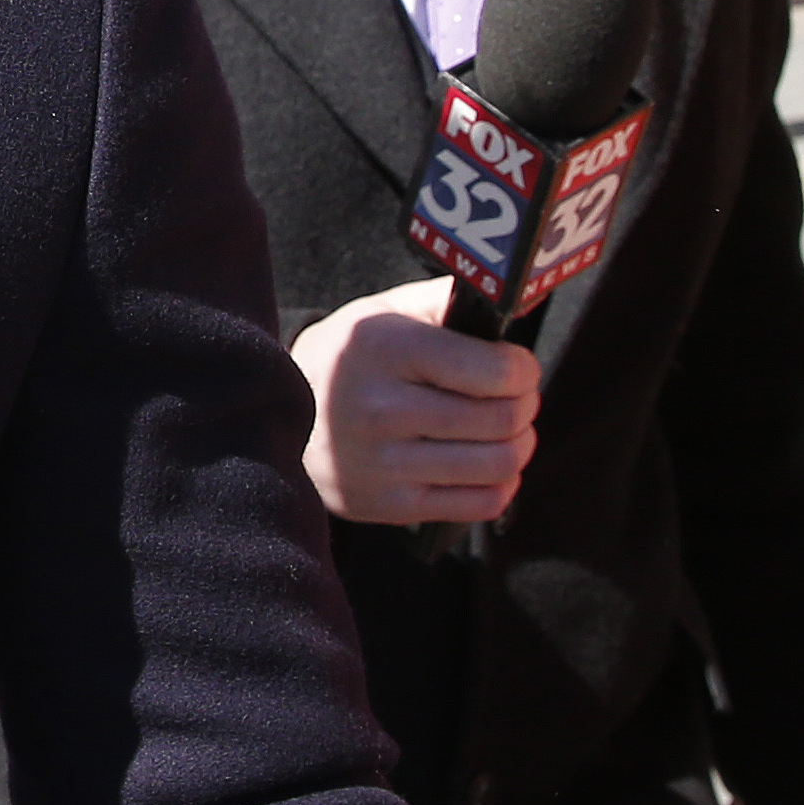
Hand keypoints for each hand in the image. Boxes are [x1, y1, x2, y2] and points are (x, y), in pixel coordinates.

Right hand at [289, 276, 540, 526]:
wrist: (278, 412)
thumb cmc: (350, 357)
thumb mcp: (384, 311)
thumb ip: (445, 300)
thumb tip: (506, 299)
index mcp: (386, 348)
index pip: (495, 371)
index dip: (524, 369)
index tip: (517, 366)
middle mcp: (382, 409)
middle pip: (503, 420)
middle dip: (525, 405)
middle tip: (517, 397)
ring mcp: (383, 463)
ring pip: (499, 466)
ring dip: (519, 446)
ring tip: (506, 431)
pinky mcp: (388, 505)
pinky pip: (480, 504)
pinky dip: (501, 484)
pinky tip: (486, 463)